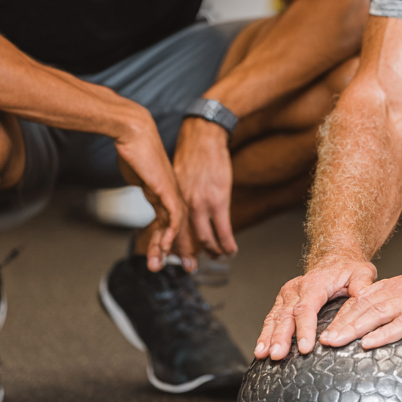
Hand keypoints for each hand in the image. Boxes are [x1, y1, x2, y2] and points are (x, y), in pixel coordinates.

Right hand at [114, 106, 193, 270]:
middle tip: (180, 267)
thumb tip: (140, 185)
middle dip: (178, 249)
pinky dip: (170, 233)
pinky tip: (165, 246)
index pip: (170, 220)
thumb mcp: (138, 172)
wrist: (134, 131)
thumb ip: (142, 182)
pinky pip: (173, 216)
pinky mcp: (167, 189)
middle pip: (177, 227)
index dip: (169, 238)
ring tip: (159, 265)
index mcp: (164, 190)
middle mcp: (171, 193)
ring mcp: (171, 191)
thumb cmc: (133, 147)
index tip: (167, 255)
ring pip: (176, 226)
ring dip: (169, 247)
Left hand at [173, 116, 236, 256]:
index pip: (170, 228)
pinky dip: (227, 243)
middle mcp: (184, 204)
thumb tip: (180, 206)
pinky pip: (222, 230)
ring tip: (220, 256)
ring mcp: (201, 203)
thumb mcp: (177, 175)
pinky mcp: (218, 200)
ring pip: (205, 237)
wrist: (204, 136)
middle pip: (185, 237)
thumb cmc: (193, 152)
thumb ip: (179, 194)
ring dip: (213, 250)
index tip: (176, 256)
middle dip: (190, 254)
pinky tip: (231, 250)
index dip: (173, 244)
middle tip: (193, 266)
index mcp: (172, 198)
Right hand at [254, 256, 377, 359]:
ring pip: (275, 317)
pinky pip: (272, 319)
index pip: (307, 307)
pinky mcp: (283, 302)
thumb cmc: (348, 269)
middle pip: (287, 315)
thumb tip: (363, 297)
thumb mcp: (361, 273)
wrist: (334, 260)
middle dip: (281, 337)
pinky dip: (265, 334)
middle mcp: (296, 288)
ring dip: (268, 337)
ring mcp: (287, 295)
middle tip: (278, 355)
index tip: (306, 348)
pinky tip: (261, 350)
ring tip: (263, 355)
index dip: (305, 328)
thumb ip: (362, 285)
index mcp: (315, 283)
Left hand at [319, 259, 401, 350]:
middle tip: (321, 341)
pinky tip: (369, 344)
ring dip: (353, 328)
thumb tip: (383, 328)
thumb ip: (401, 308)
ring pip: (376, 314)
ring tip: (335, 342)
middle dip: (340, 324)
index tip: (324, 330)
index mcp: (395, 288)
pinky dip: (384, 334)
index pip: (361, 301)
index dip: (341, 315)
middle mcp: (399, 291)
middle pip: (363, 308)